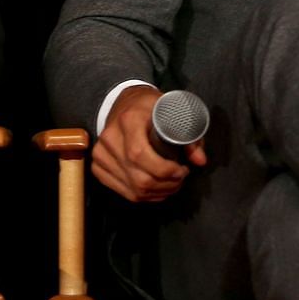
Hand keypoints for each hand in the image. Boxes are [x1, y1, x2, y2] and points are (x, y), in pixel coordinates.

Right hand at [91, 86, 206, 202]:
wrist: (124, 103)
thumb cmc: (150, 108)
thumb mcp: (172, 112)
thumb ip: (189, 135)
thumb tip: (200, 161)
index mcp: (128, 120)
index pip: (140, 154)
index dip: (164, 170)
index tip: (182, 170)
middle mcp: (110, 137)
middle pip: (139, 178)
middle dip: (166, 185)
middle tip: (180, 179)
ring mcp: (101, 153)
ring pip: (133, 189)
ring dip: (158, 193)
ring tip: (172, 184)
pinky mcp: (98, 166)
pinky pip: (123, 192)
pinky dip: (144, 196)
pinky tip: (157, 189)